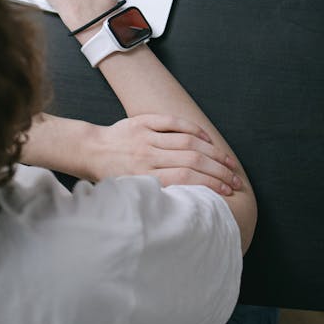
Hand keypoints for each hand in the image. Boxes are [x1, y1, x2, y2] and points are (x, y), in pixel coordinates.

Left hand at [87, 114, 243, 195]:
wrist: (88, 150)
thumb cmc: (109, 176)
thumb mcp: (127, 191)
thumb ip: (153, 193)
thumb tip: (185, 202)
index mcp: (143, 176)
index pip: (185, 178)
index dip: (209, 184)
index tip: (226, 192)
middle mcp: (147, 155)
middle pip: (192, 160)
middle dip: (218, 171)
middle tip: (235, 181)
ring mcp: (146, 136)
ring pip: (187, 142)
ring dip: (212, 152)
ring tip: (228, 163)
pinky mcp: (143, 121)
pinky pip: (173, 122)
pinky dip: (193, 129)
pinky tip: (208, 139)